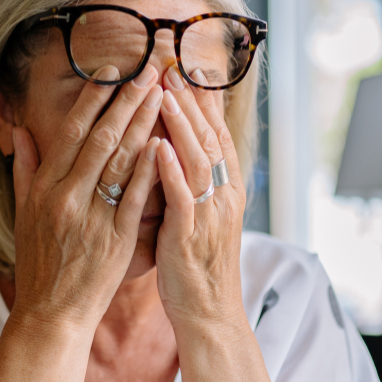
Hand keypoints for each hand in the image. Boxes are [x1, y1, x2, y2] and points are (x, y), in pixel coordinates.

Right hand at [9, 66, 163, 330]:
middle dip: (126, 99)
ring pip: (120, 160)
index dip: (92, 99)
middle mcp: (65, 196)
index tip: (111, 70)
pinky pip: (135, 196)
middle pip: (100, 137)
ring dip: (143, 123)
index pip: (71, 132)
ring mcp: (91, 217)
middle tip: (149, 69)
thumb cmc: (39, 265)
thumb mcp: (22, 214)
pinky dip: (150, 168)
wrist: (50, 313)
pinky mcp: (115, 238)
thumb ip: (24, 170)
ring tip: (162, 94)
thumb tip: (19, 131)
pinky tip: (164, 142)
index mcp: (43, 187)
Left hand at [153, 68, 246, 329]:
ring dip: (181, 126)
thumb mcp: (198, 217)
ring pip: (198, 161)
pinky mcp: (190, 236)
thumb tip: (174, 149)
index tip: (185, 67)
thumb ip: (190, 184)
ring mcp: (208, 215)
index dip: (201, 101)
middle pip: (208, 139)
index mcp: (224, 191)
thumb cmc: (196, 267)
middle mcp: (222, 197)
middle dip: (190, 100)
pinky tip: (157, 148)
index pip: (214, 135)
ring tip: (165, 94)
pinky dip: (171, 172)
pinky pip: (182, 199)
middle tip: (172, 65)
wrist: (209, 316)